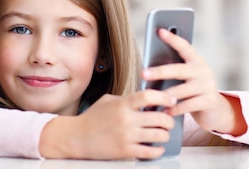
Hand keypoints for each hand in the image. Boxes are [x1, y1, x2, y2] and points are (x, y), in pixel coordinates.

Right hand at [39, 91, 175, 159]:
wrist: (77, 137)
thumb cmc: (92, 118)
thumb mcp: (106, 101)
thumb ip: (125, 99)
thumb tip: (145, 100)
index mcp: (121, 104)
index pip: (149, 96)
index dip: (164, 98)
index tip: (171, 100)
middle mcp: (126, 119)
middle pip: (160, 118)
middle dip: (169, 120)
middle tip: (168, 121)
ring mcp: (127, 136)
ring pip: (160, 135)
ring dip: (164, 135)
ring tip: (161, 134)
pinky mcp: (126, 151)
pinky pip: (152, 152)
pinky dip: (158, 150)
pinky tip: (157, 147)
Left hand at [142, 28, 245, 135]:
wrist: (214, 110)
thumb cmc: (191, 89)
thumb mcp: (184, 76)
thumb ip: (173, 69)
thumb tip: (147, 67)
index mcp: (195, 60)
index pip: (184, 46)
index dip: (172, 39)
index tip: (160, 31)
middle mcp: (203, 70)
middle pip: (178, 70)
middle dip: (159, 71)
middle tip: (143, 73)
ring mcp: (208, 86)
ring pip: (181, 90)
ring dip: (164, 95)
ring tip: (150, 97)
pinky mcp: (209, 101)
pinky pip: (188, 105)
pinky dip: (174, 109)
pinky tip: (164, 112)